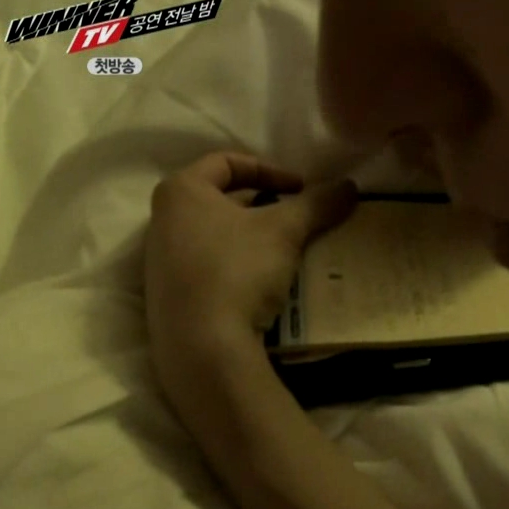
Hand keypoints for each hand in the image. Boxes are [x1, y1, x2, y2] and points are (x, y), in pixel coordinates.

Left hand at [144, 152, 356, 406]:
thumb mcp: (285, 231)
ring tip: (283, 254)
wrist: (202, 346)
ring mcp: (159, 263)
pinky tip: (261, 286)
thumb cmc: (238, 269)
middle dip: (261, 206)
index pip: (226, 161)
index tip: (301, 190)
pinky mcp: (167, 298)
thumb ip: (317, 204)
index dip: (269, 170)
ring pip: (213, 236)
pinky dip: (235, 267)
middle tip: (294, 220)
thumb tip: (350, 186)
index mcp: (180, 192)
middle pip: (218, 199)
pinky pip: (206, 268)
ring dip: (249, 239)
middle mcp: (160, 221)